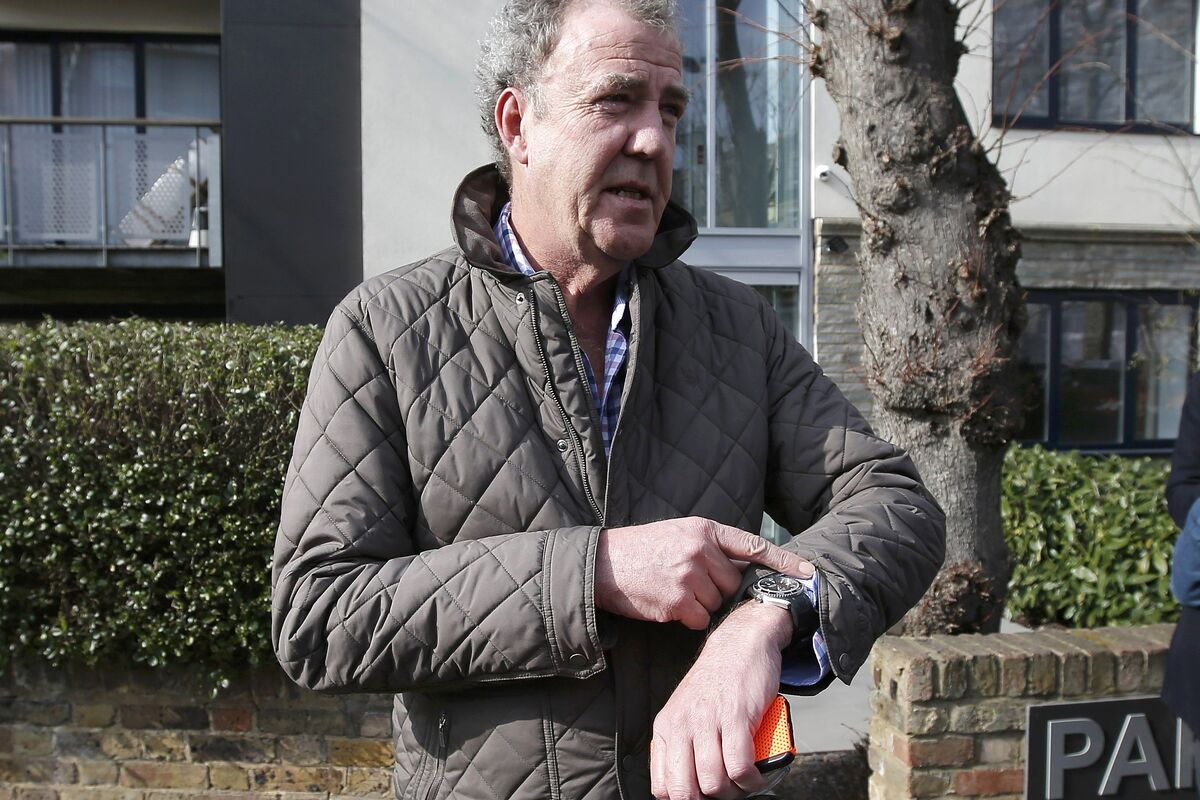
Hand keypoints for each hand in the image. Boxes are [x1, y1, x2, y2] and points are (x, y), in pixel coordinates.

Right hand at [594, 516, 813, 629]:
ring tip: (671, 589)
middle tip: (686, 581)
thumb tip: (742, 569)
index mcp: (703, 529)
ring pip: (717, 603)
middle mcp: (700, 549)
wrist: (602, 565)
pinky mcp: (678, 601)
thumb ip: (710, 547)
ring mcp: (689, 576)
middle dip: (717, 588)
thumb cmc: (641, 550)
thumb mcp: (678, 534)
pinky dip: (686, 618)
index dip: (784, 561)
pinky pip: (700, 619)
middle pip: (733, 583)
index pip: (753, 545)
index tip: (809, 573)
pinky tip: (666, 604)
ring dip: (699, 604)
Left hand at [651, 602, 792, 798]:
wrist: (741, 643)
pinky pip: (740, 766)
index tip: (703, 796)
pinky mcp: (735, 716)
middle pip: (686, 791)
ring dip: (734, 792)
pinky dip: (751, 780)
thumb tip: (692, 785)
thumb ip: (684, 743)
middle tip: (726, 792)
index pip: (663, 786)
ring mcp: (708, 721)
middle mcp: (682, 725)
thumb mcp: (687, 710)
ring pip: (714, 783)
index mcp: (666, 727)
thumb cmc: (718, 680)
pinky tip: (755, 776)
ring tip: (743, 783)